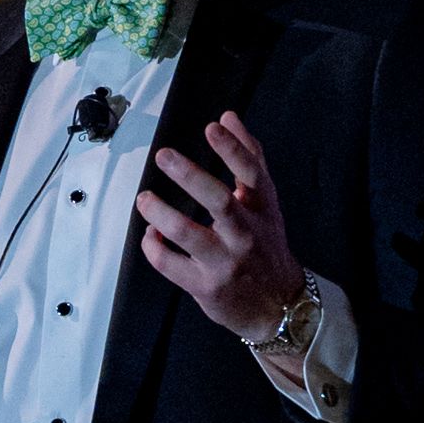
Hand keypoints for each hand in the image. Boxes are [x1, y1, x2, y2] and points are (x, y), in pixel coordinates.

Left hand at [140, 109, 305, 339]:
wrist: (279, 305)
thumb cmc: (265, 245)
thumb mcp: (265, 202)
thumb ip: (250, 158)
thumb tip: (229, 117)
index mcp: (262, 209)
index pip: (252, 174)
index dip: (233, 149)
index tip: (212, 126)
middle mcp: (246, 234)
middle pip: (220, 201)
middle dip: (190, 176)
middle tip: (164, 155)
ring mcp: (225, 262)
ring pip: (190, 235)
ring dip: (162, 214)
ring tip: (145, 198)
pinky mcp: (206, 286)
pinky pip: (171, 265)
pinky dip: (154, 247)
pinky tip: (151, 235)